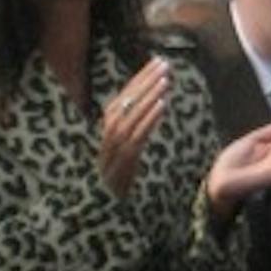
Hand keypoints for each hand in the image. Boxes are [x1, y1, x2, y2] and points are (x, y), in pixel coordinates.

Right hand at [98, 56, 170, 197]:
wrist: (104, 209)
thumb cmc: (120, 179)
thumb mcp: (127, 151)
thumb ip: (136, 129)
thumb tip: (155, 104)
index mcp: (107, 130)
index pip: (123, 97)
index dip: (139, 78)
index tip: (157, 61)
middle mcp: (106, 136)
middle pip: (124, 102)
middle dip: (144, 81)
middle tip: (165, 64)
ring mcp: (112, 149)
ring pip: (129, 117)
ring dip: (147, 97)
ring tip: (165, 81)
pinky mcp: (122, 162)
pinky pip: (136, 137)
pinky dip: (148, 119)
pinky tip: (162, 106)